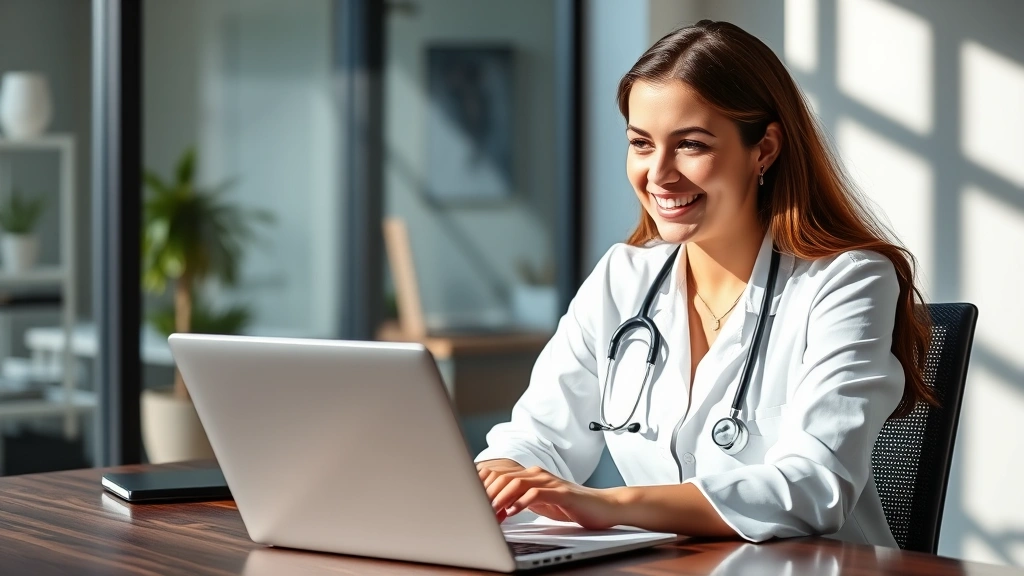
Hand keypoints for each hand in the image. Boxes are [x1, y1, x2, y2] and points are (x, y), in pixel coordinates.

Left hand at [479, 464, 621, 529]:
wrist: (602, 507)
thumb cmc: (570, 506)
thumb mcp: (538, 502)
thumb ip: (519, 500)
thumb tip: (493, 507)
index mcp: (530, 475)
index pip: (498, 473)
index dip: (482, 486)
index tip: (471, 503)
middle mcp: (538, 474)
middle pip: (503, 476)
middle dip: (487, 494)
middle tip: (478, 512)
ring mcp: (550, 482)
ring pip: (517, 483)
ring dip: (501, 499)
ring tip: (493, 513)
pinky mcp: (562, 493)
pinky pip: (537, 494)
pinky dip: (522, 503)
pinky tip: (513, 513)